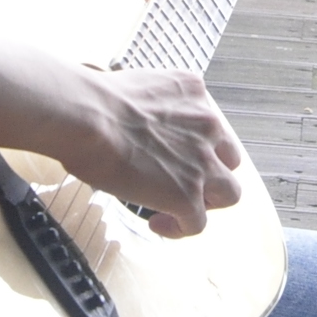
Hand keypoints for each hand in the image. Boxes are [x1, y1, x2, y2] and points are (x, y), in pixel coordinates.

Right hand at [57, 67, 244, 238]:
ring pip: (229, 192)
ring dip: (206, 201)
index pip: (209, 123)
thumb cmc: (92, 102)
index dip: (195, 143)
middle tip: (184, 180)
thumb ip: (149, 108)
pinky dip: (179, 228)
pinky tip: (158, 223)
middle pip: (229, 158)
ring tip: (180, 207)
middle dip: (210, 172)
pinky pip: (197, 223)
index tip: (174, 153)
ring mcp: (202, 162)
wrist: (88, 117)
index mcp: (193, 92)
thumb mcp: (135, 89)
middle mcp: (207, 124)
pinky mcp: (187, 195)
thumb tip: (130, 125)